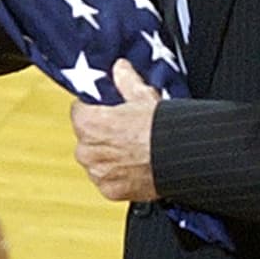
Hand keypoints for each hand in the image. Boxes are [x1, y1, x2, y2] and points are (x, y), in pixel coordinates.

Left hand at [70, 59, 158, 200]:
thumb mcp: (143, 96)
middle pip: (85, 137)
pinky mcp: (110, 191)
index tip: (106, 110)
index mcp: (88, 123)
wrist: (180, 159)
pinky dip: (116, 175)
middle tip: (122, 130)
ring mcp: (98, 173)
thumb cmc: (160, 128)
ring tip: (130, 149)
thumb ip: (126, 80)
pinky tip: (133, 167)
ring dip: (107, 155)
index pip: (79, 111)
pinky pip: (106, 180)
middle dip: (100, 133)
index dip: (94, 108)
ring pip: (95, 160)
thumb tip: (120, 68)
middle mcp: (87, 150)